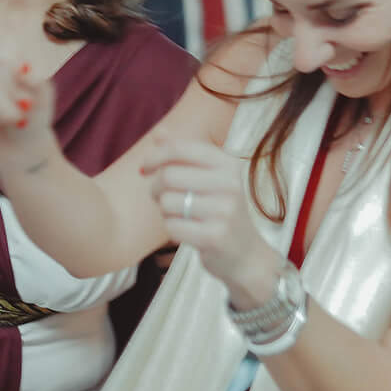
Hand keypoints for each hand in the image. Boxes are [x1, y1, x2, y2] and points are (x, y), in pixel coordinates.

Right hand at [0, 49, 56, 170]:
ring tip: (4, 120)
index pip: (2, 58)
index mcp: (7, 48)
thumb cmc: (35, 114)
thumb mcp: (44, 98)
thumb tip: (24, 67)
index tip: (28, 101)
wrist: (20, 142)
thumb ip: (38, 80)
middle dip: (5, 108)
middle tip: (18, 118)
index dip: (12, 84)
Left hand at [143, 135, 277, 296]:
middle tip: (161, 198)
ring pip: (167, 202)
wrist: (246, 255)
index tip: (145, 168)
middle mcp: (230, 184)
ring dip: (164, 211)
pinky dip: (171, 230)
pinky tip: (185, 232)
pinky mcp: (215, 236)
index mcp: (228, 164)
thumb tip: (159, 134)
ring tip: (179, 216)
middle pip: (168, 176)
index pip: (180, 149)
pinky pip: (172, 226)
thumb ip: (184, 156)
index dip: (155, 157)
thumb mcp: (210, 179)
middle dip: (155, 188)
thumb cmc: (221, 212)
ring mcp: (225, 211)